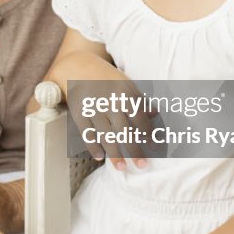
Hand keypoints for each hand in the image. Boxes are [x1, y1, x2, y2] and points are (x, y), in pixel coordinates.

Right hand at [54, 52, 153, 169]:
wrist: (78, 65)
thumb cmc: (107, 78)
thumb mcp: (126, 83)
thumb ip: (140, 99)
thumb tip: (155, 114)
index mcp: (125, 92)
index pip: (140, 117)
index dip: (148, 133)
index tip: (155, 148)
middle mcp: (110, 100)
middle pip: (124, 130)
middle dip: (134, 150)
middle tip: (143, 166)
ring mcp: (93, 107)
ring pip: (105, 135)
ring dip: (114, 154)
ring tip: (122, 168)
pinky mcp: (78, 111)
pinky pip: (87, 133)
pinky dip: (93, 145)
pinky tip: (100, 157)